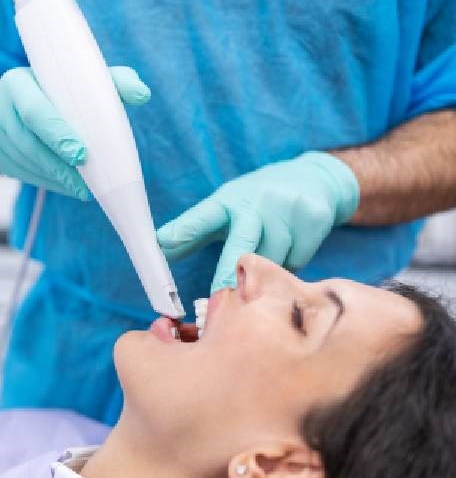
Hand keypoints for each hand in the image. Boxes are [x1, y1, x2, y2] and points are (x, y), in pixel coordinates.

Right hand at [0, 66, 150, 199]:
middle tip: (85, 185)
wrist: (20, 101)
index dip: (57, 135)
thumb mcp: (85, 82)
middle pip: (28, 143)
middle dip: (59, 167)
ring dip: (54, 180)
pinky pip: (20, 174)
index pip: (35, 112)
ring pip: (24, 163)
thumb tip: (142, 94)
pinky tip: (66, 187)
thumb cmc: (61, 92)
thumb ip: (115, 83)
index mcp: (16, 82)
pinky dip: (45, 183)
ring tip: (81, 190)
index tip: (81, 156)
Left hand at [157, 152, 359, 292]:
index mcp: (231, 199)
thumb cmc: (259, 200)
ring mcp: (288, 212)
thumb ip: (196, 231)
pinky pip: (295, 264)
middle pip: (241, 246)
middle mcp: (258, 203)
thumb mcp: (226, 208)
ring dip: (263, 274)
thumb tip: (162, 249)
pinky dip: (287, 267)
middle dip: (228, 274)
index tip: (162, 246)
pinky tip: (289, 252)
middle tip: (218, 298)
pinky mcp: (313, 223)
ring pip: (271, 262)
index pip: (203, 217)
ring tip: (264, 264)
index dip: (183, 232)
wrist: (315, 179)